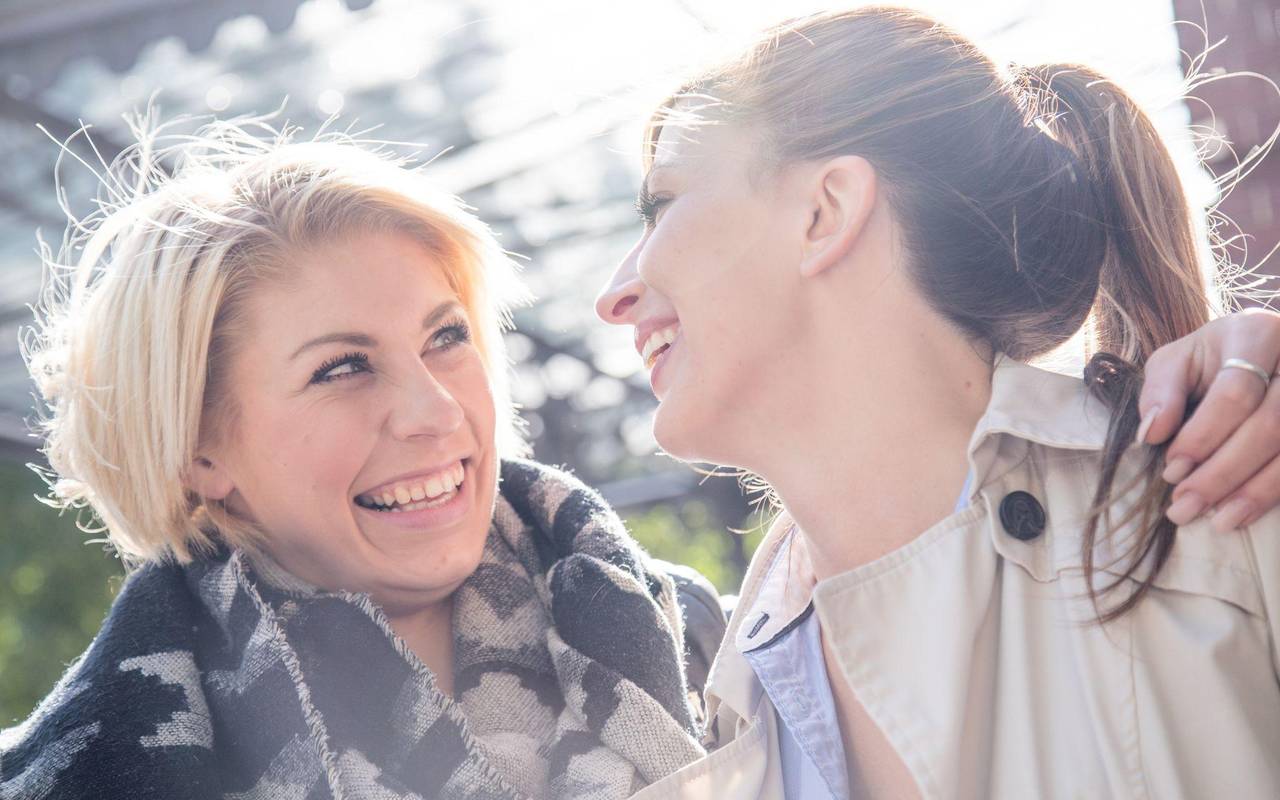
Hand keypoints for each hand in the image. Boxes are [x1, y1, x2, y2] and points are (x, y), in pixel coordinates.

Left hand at [1137, 308, 1279, 531]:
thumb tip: (1153, 432)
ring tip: (1218, 521)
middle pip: (1270, 425)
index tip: (1171, 470)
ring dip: (1255, 491)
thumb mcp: (1177, 361)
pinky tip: (1246, 513)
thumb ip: (1160, 391)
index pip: (1236, 393)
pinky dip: (1275, 493)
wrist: (1259, 353)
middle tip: (1185, 506)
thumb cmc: (1212, 358)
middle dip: (1223, 472)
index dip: (1203, 436)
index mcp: (1258, 333)